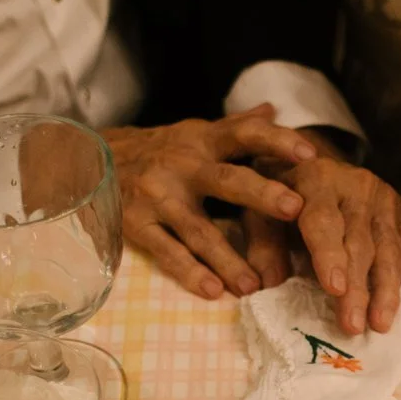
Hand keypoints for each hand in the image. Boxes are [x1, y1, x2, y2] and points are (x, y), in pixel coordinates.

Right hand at [105, 104, 315, 298]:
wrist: (90, 159)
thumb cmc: (160, 151)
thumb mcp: (195, 133)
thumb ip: (236, 126)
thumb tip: (274, 108)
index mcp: (203, 140)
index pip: (245, 133)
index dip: (277, 141)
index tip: (309, 154)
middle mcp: (182, 165)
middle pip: (227, 180)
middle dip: (261, 193)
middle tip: (294, 208)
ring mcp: (158, 197)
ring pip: (199, 229)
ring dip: (228, 258)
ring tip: (255, 285)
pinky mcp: (137, 225)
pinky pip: (167, 252)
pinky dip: (190, 273)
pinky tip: (214, 291)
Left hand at [247, 144, 400, 334]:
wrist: (311, 160)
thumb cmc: (282, 198)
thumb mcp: (260, 212)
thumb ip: (263, 245)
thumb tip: (269, 284)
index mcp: (316, 180)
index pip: (324, 222)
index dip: (329, 256)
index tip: (333, 289)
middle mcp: (356, 185)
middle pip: (360, 243)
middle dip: (358, 289)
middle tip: (354, 326)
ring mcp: (385, 198)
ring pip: (391, 249)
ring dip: (387, 290)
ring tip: (380, 324)